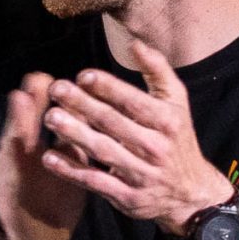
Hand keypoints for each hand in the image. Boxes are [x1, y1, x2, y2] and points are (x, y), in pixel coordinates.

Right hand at [0, 72, 88, 239]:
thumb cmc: (55, 198)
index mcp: (32, 150)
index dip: (39, 99)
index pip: (35, 119)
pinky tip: (11, 144)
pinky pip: (6, 173)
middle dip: (24, 105)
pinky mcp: (4, 194)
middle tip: (32, 81)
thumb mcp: (65, 166)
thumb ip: (69, 140)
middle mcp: (15, 159)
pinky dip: (8, 158)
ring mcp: (7, 176)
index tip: (45, 77)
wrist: (40, 238)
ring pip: (10, 146)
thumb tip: (85, 110)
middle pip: (19, 126)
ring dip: (15, 125)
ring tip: (20, 102)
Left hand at [38, 45, 235, 235]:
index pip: (135, 102)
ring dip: (74, 134)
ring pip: (103, 151)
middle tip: (56, 89)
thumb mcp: (176, 103)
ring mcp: (141, 174)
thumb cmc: (176, 138)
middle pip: (114, 124)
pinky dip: (71, 170)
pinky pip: (95, 181)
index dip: (109, 88)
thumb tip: (135, 43)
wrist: (189, 192)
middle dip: (83, 105)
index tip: (83, 75)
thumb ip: (158, 72)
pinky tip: (49, 157)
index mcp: (167, 122)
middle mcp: (155, 147)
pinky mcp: (127, 196)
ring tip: (50, 117)